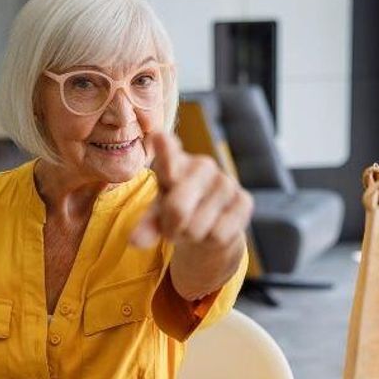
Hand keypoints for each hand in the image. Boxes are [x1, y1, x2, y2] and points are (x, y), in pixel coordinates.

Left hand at [130, 131, 252, 250]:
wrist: (209, 226)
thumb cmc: (176, 213)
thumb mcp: (156, 217)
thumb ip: (146, 226)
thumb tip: (135, 240)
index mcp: (173, 161)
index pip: (168, 151)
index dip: (165, 148)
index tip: (159, 137)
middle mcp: (202, 165)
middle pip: (177, 209)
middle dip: (171, 228)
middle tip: (172, 229)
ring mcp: (226, 181)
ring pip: (197, 227)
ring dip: (191, 237)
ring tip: (193, 228)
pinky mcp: (244, 200)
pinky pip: (218, 234)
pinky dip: (210, 241)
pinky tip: (212, 229)